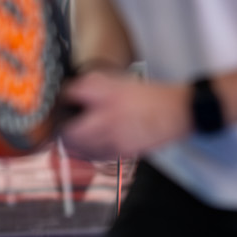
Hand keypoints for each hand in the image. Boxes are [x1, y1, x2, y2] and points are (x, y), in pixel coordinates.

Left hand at [60, 70, 190, 160]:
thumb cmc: (151, 97)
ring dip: (73, 143)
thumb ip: (95, 86)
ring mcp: (114, 136)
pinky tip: (93, 145)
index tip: (61, 102)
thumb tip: (73, 90)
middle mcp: (107, 115)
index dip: (62, 98)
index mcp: (107, 93)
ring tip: (75, 137)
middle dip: (62, 129)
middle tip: (61, 127)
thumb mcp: (120, 82)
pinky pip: (96, 155)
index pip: (71, 93)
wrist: (176, 112)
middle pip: (68, 130)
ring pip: (80, 147)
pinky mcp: (121, 151)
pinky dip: (89, 151)